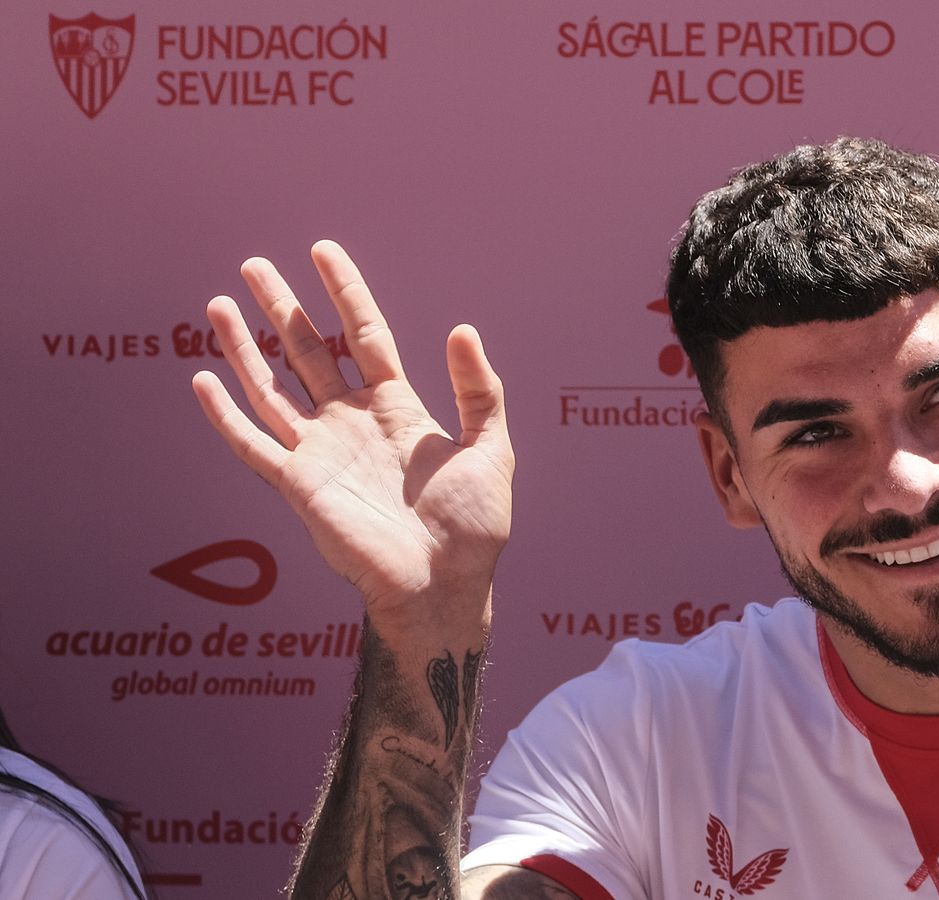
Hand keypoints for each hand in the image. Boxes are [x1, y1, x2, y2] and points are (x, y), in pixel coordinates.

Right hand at [192, 241, 513, 622]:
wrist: (444, 586)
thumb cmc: (473, 526)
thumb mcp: (490, 449)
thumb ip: (479, 392)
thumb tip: (462, 328)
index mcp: (398, 409)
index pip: (364, 336)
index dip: (345, 293)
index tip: (322, 250)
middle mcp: (353, 424)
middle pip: (309, 352)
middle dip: (283, 308)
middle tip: (256, 264)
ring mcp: (322, 453)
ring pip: (272, 388)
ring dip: (244, 348)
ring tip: (220, 304)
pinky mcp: (298, 486)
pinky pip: (252, 444)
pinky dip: (226, 414)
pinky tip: (202, 379)